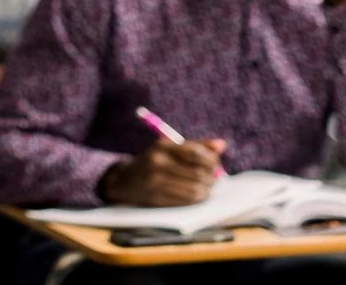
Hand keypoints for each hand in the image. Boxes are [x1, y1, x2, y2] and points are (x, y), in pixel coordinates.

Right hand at [102, 138, 227, 206]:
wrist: (124, 180)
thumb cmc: (153, 161)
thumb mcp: (170, 148)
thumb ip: (196, 146)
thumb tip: (222, 145)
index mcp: (163, 145)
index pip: (197, 153)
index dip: (212, 160)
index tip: (216, 163)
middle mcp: (158, 161)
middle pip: (199, 173)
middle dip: (212, 177)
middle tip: (214, 178)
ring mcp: (156, 181)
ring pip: (195, 190)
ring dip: (206, 190)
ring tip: (206, 187)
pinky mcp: (156, 197)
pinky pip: (186, 201)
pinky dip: (196, 199)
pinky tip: (196, 195)